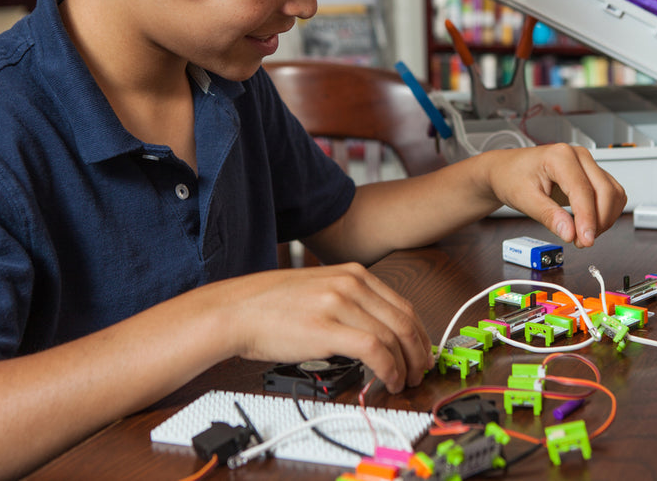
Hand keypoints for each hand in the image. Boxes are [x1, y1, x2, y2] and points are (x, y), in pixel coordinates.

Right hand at [218, 263, 433, 392]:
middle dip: (419, 352)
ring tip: (403, 382)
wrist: (236, 311)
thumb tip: (376, 330)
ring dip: (405, 366)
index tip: (420, 352)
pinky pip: (375, 350)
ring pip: (394, 337)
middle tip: (420, 371)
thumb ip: (349, 301)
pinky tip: (387, 381)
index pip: (403, 304)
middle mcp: (350, 284)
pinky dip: (389, 369)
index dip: (419, 334)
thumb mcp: (319, 289)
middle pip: (405, 321)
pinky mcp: (328, 328)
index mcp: (352, 273)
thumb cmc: (269, 305)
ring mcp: (339, 304)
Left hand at [482, 143, 626, 247]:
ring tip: (582, 234)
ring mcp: (587, 164)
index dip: (588, 219)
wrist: (506, 170)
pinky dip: (605, 212)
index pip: (583, 191)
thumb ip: (548, 215)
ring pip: (613, 193)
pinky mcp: (591, 174)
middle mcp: (578, 156)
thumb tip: (569, 233)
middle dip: (599, 221)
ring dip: (605, 218)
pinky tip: (589, 224)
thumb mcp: (524, 198)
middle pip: (606, 191)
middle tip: (581, 241)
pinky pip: (610, 194)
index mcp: (560, 156)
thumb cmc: (511, 177)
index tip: (585, 240)